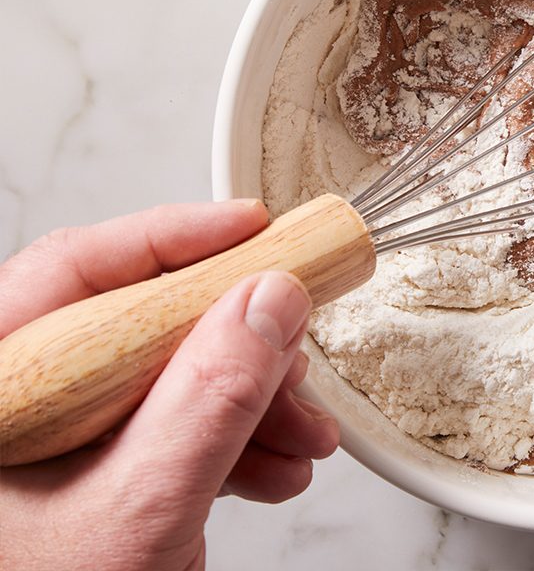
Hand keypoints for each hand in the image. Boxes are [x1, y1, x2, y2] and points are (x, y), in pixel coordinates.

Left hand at [0, 201, 339, 570]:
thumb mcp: (137, 508)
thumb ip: (208, 399)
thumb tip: (269, 302)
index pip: (81, 270)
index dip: (178, 237)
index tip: (259, 228)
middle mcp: (21, 404)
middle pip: (140, 323)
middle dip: (237, 344)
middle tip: (297, 360)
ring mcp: (57, 444)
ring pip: (168, 378)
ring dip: (249, 400)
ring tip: (302, 440)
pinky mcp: (94, 475)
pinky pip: (169, 429)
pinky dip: (230, 441)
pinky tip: (270, 468)